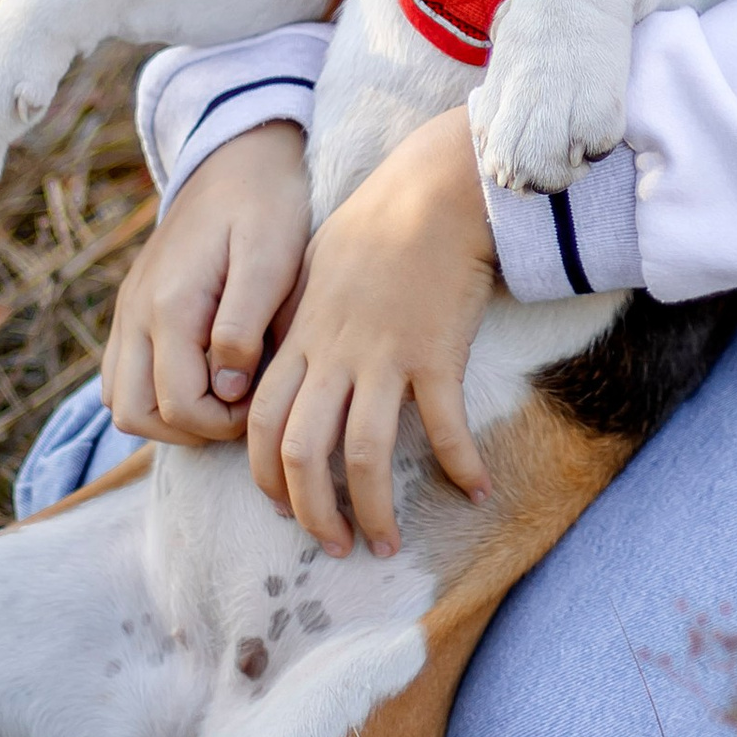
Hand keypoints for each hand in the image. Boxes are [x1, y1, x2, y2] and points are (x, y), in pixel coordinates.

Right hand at [100, 122, 312, 441]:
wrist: (236, 157)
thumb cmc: (265, 207)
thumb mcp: (271, 260)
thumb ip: (244, 328)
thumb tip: (227, 389)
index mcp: (170, 306)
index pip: (179, 406)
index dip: (224, 422)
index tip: (261, 399)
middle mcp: (135, 314)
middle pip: (138, 415)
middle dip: (193, 428)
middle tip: (241, 406)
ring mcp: (127, 312)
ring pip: (122, 402)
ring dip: (168, 415)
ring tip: (222, 394)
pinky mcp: (131, 309)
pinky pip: (121, 375)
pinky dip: (153, 392)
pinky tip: (201, 374)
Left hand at [246, 107, 496, 559]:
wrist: (435, 190)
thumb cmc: (378, 225)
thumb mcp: (314, 268)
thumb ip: (294, 320)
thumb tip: (279, 362)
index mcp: (299, 337)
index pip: (260, 423)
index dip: (267, 476)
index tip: (288, 507)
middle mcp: (332, 354)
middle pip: (300, 452)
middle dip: (311, 513)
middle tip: (335, 546)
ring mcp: (382, 357)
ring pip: (362, 455)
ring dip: (373, 510)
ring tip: (386, 544)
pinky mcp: (435, 355)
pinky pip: (445, 428)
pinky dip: (460, 466)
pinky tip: (476, 490)